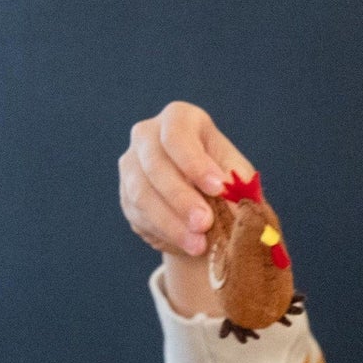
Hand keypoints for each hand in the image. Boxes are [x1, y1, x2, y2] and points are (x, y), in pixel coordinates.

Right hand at [118, 102, 253, 257]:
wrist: (205, 208)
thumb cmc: (225, 182)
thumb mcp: (237, 178)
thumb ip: (236, 186)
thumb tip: (234, 203)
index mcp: (180, 118)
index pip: (177, 133)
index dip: (194, 162)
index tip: (217, 188)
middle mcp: (148, 134)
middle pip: (155, 164)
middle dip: (181, 198)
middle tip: (205, 223)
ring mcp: (131, 164)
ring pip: (141, 193)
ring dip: (171, 222)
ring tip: (198, 244)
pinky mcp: (125, 194)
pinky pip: (138, 215)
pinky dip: (163, 232)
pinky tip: (185, 244)